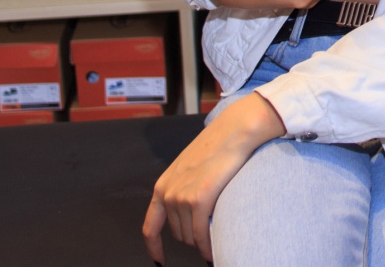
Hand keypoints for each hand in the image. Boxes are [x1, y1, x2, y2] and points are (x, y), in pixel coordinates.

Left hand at [142, 92, 284, 262]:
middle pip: (178, 234)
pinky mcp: (199, 200)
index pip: (150, 227)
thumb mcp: (189, 168)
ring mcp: (181, 197)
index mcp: (162, 186)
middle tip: (212, 228)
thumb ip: (183, 189)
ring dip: (203, 241)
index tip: (159, 260)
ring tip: (219, 230)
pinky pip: (202, 235)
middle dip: (194, 237)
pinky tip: (215, 248)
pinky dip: (208, 246)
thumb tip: (189, 212)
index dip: (154, 247)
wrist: (234, 131)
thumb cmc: (217, 146)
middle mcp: (168, 194)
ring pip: (191, 237)